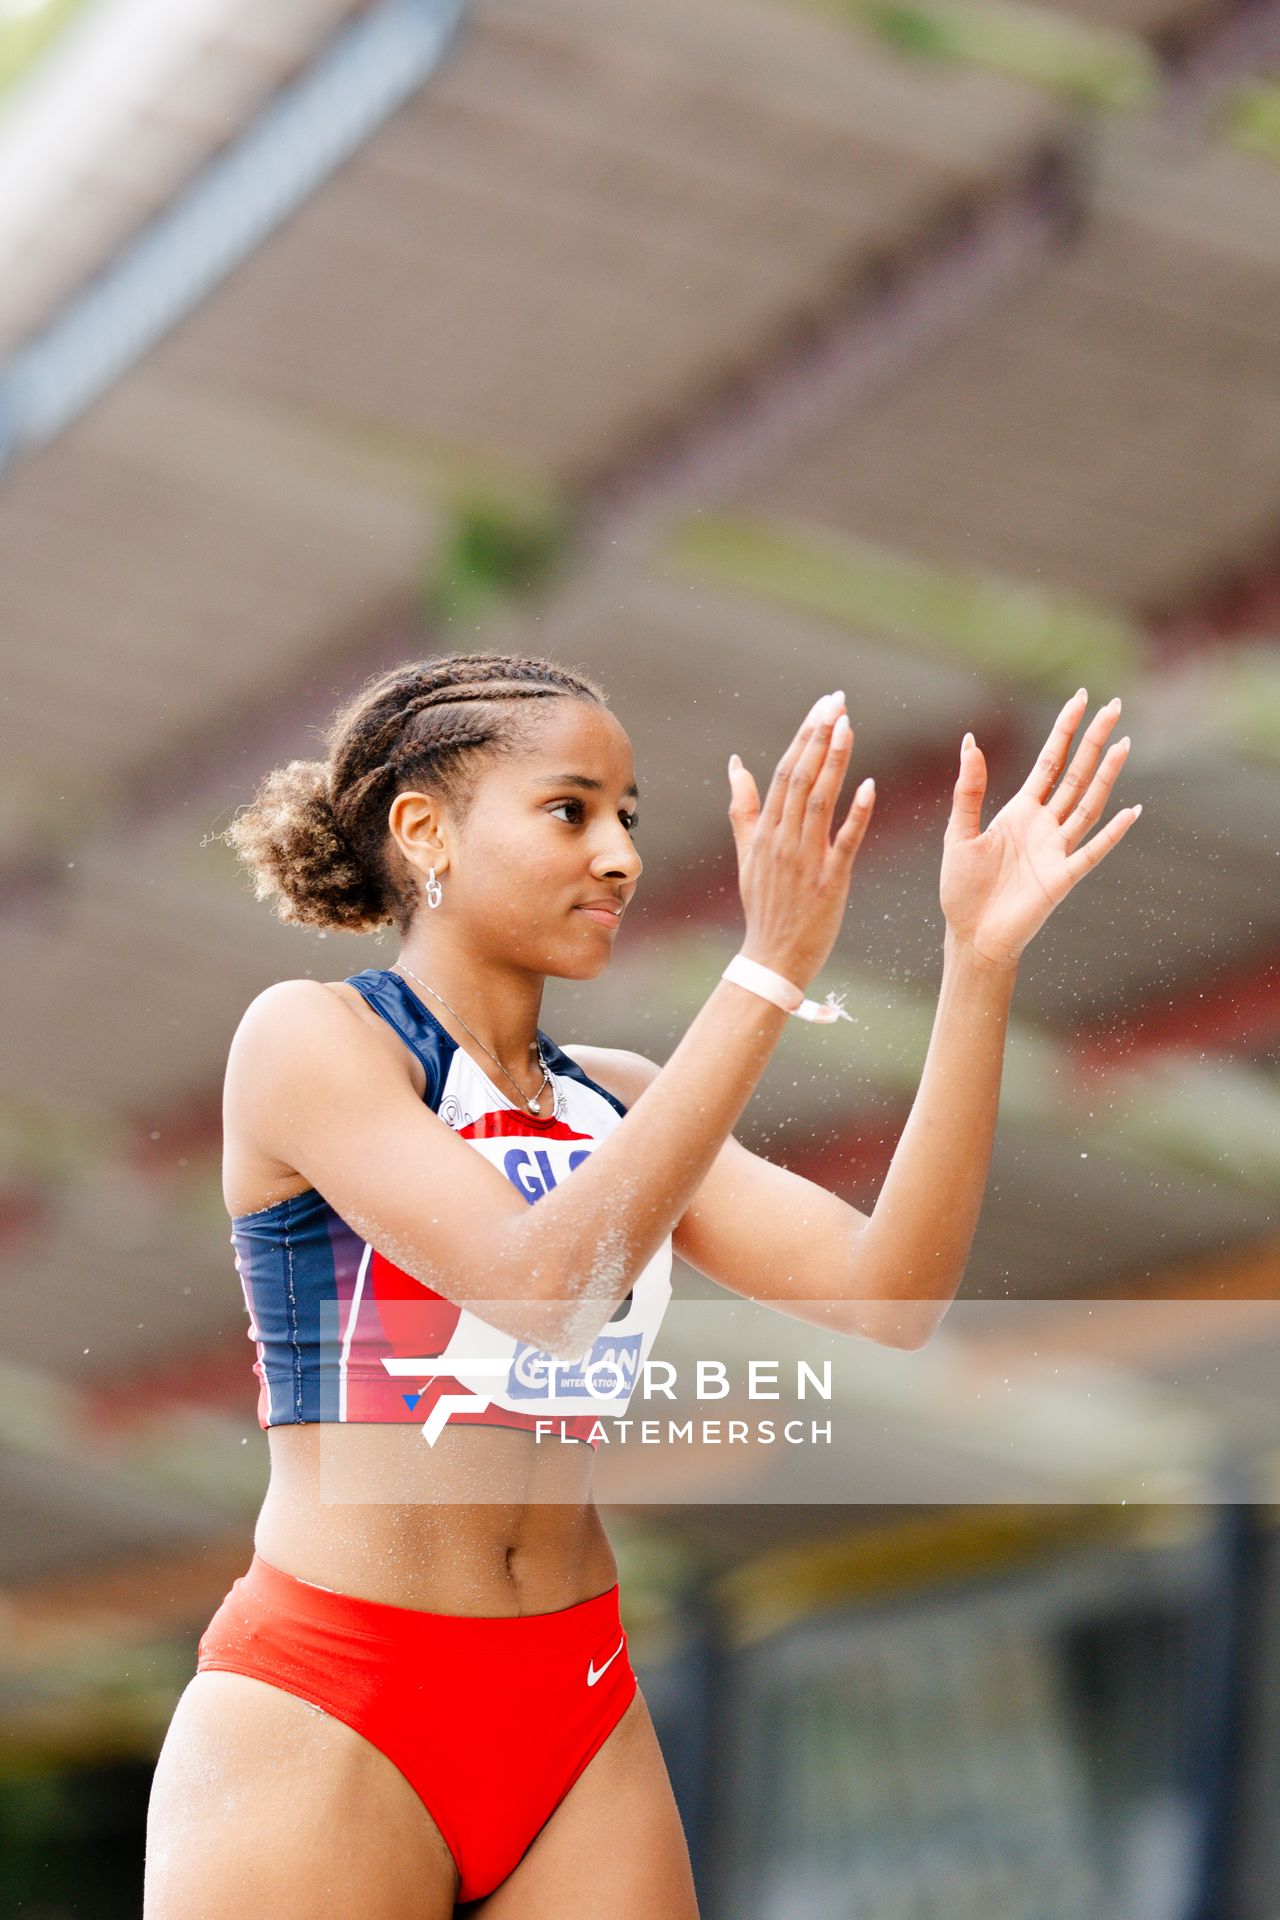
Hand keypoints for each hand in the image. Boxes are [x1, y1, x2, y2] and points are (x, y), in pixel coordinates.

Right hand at [727, 689, 875, 987]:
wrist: (772, 957)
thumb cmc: (764, 905)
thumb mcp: (747, 854)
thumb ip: (743, 808)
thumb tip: (736, 764)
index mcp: (766, 830)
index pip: (785, 771)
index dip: (805, 735)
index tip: (822, 705)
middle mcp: (783, 839)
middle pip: (801, 777)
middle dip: (820, 736)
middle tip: (837, 701)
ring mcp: (806, 860)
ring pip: (820, 801)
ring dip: (834, 762)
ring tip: (848, 726)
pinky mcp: (830, 881)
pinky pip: (845, 842)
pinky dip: (856, 814)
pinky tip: (870, 786)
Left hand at [941, 690, 1140, 968]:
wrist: (970, 935)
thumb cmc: (962, 889)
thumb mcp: (958, 832)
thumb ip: (969, 789)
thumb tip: (970, 741)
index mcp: (1020, 812)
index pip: (1049, 762)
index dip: (1064, 731)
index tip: (1080, 700)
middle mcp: (1044, 826)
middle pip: (1076, 775)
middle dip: (1093, 741)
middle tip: (1114, 706)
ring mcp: (1057, 850)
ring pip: (1088, 804)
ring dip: (1106, 775)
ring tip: (1123, 743)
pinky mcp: (1062, 878)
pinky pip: (1092, 851)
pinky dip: (1112, 832)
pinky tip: (1132, 810)